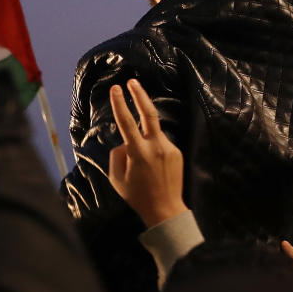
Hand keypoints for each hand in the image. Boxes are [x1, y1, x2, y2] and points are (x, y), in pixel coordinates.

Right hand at [107, 79, 186, 226]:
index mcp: (138, 152)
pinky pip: (160, 144)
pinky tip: (152, 169)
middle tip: (132, 82)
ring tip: (142, 165)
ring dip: (144, 138)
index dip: (119, 103)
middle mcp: (156, 146)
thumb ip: (118, 155)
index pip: (126, 122)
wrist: (165, 209)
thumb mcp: (117, 178)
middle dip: (140, 95)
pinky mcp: (177, 152)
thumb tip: (125, 142)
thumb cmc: (137, 196)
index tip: (115, 88)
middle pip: (149, 113)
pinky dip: (152, 150)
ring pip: (153, 133)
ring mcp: (169, 148)